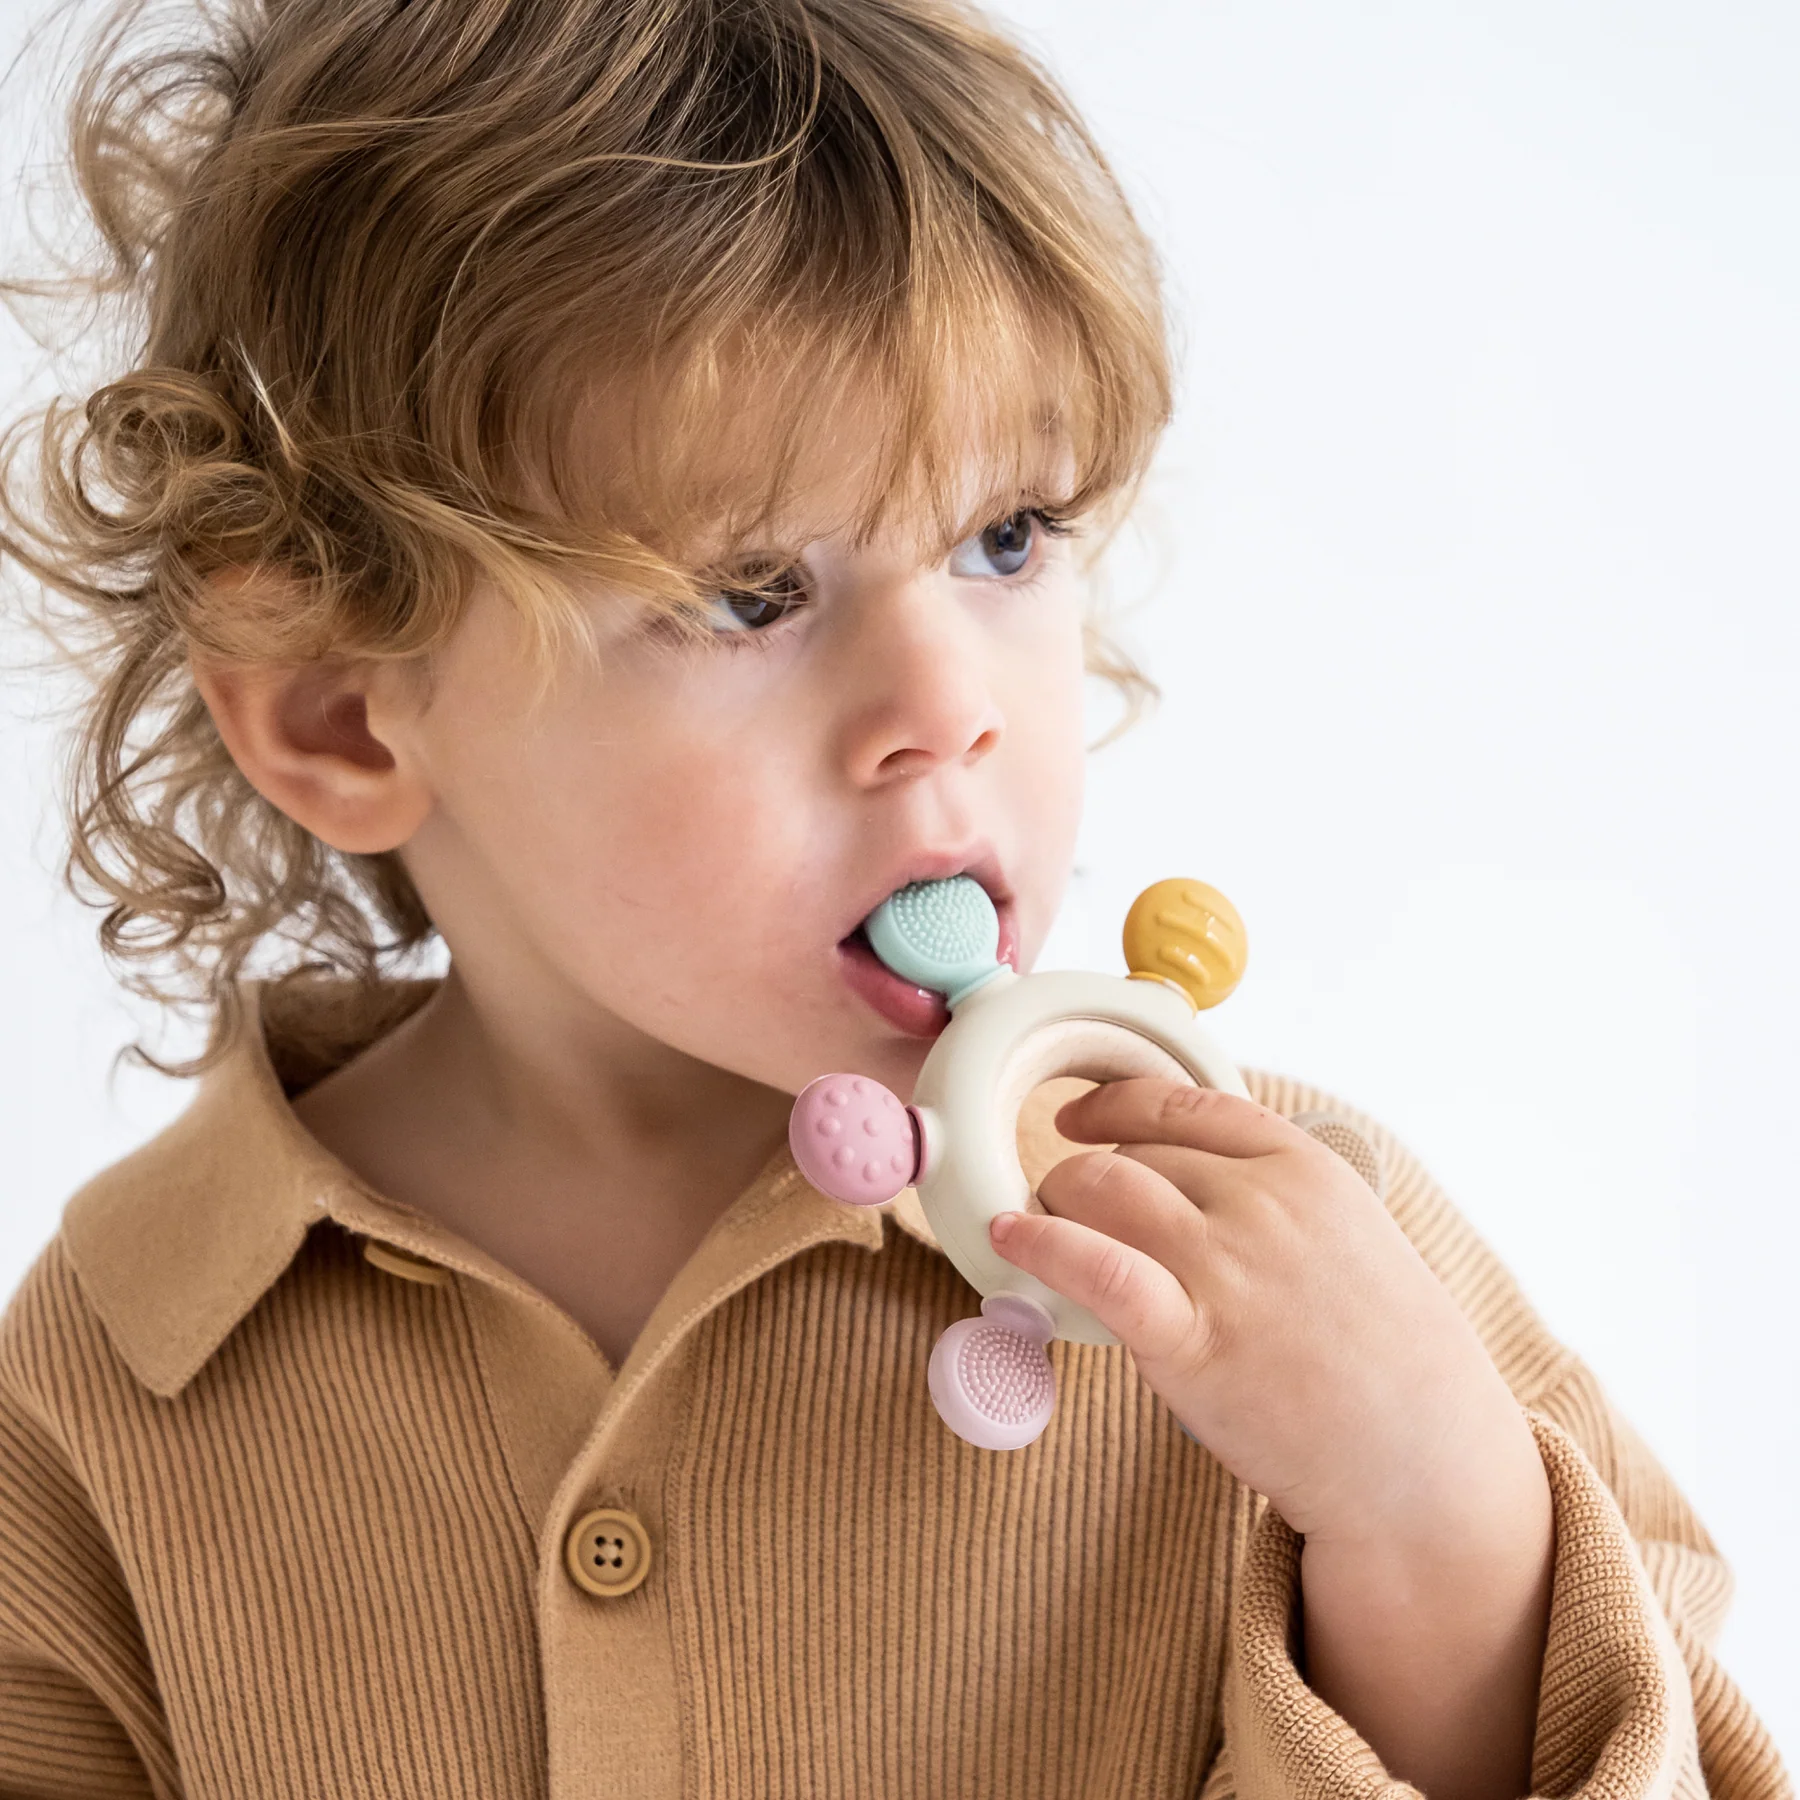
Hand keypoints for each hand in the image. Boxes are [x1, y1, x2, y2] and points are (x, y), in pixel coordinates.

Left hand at [987, 1079, 1541, 1549]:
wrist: (1423, 1462)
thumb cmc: (1388, 1357)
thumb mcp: (1350, 1236)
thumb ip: (1276, 1196)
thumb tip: (1188, 1179)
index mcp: (1305, 1166)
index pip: (1183, 1103)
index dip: (1115, 1105)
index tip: (1079, 1117)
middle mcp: (1263, 1201)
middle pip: (1133, 1154)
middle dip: (1085, 1175)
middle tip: (1065, 1208)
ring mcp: (1227, 1266)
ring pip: (1101, 1190)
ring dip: (1055, 1202)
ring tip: (1040, 1227)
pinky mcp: (1191, 1338)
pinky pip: (1095, 1267)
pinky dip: (1041, 1243)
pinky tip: (1008, 1238)